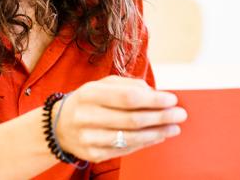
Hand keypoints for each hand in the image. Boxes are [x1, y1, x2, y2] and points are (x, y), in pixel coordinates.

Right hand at [53, 75, 186, 162]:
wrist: (59, 126)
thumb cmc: (90, 100)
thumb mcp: (104, 85)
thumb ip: (130, 86)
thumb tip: (157, 96)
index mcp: (90, 94)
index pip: (128, 97)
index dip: (154, 100)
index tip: (172, 100)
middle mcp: (87, 116)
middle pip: (133, 120)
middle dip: (161, 118)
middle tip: (180, 115)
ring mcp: (88, 138)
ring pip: (131, 138)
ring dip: (157, 133)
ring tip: (174, 128)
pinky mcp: (92, 154)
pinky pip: (125, 150)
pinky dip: (145, 143)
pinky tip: (157, 136)